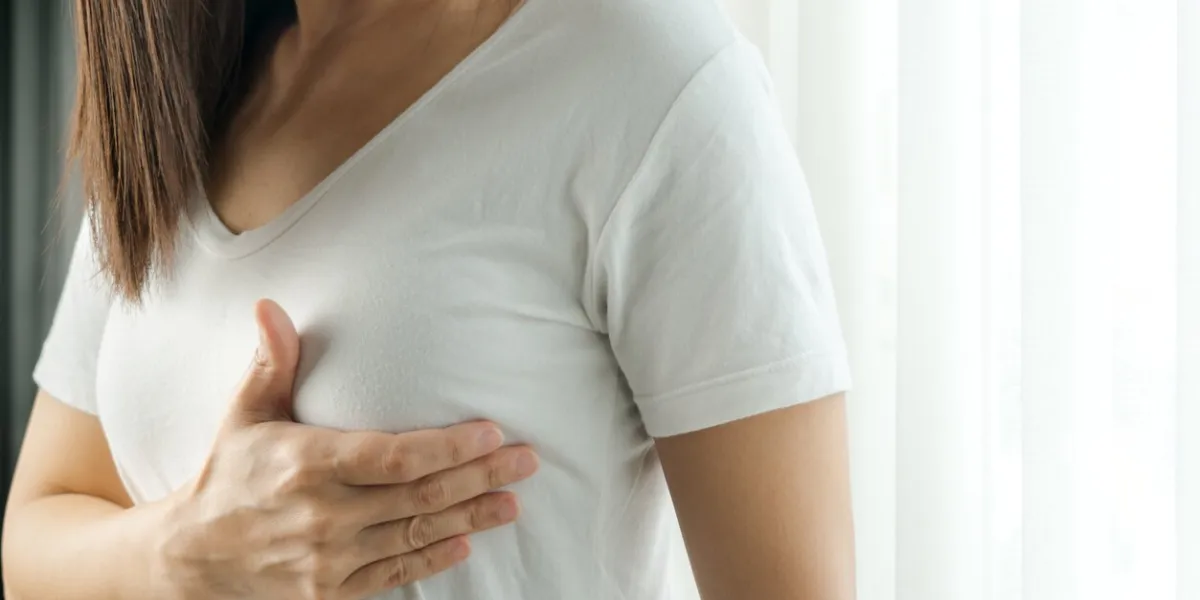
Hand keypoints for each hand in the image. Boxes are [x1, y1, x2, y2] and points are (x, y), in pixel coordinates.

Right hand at [156, 300, 538, 599]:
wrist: (193, 557)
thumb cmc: (230, 474)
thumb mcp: (245, 415)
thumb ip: (271, 363)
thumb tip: (269, 306)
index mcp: (308, 464)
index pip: (394, 456)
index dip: (449, 448)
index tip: (491, 432)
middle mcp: (323, 515)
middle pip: (421, 495)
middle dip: (482, 477)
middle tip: (527, 460)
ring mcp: (329, 559)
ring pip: (417, 534)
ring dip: (472, 517)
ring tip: (513, 501)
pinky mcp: (331, 593)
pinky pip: (395, 574)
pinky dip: (433, 558)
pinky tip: (466, 540)